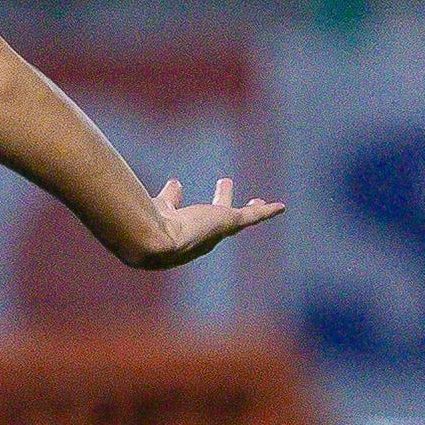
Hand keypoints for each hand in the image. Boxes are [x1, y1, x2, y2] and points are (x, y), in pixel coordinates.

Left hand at [134, 177, 285, 269]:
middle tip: (226, 184)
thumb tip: (176, 182)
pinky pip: (251, 217)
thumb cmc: (144, 225)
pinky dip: (266, 211)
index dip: (176, 200)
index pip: (177, 213)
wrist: (153, 242)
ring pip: (233, 217)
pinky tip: (280, 207)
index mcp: (171, 231)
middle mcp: (194, 236)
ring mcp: (213, 232)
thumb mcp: (155, 205)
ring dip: (246, 208)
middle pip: (210, 218)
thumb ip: (167, 197)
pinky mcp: (228, 223)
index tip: (176, 187)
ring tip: (259, 199)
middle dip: (218, 202)